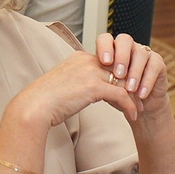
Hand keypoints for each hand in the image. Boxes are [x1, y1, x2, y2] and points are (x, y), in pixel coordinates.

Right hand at [13, 40, 147, 129]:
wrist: (33, 107)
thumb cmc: (45, 101)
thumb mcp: (65, 85)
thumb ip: (79, 82)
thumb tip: (87, 92)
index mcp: (80, 57)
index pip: (109, 64)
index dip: (121, 77)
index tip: (129, 91)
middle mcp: (87, 60)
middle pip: (119, 70)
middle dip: (133, 85)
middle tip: (141, 99)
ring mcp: (91, 72)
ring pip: (124, 81)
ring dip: (135, 97)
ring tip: (141, 109)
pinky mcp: (94, 87)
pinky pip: (122, 95)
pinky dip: (130, 106)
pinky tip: (134, 116)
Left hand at [90, 32, 171, 126]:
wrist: (139, 106)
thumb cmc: (120, 94)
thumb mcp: (107, 88)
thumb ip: (101, 80)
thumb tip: (92, 79)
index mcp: (112, 50)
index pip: (106, 39)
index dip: (105, 47)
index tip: (104, 62)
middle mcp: (128, 48)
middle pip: (125, 40)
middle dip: (121, 57)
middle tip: (118, 74)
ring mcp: (144, 53)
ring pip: (140, 53)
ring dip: (134, 72)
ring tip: (130, 89)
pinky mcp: (158, 62)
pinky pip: (154, 66)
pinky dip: (147, 81)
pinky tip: (141, 93)